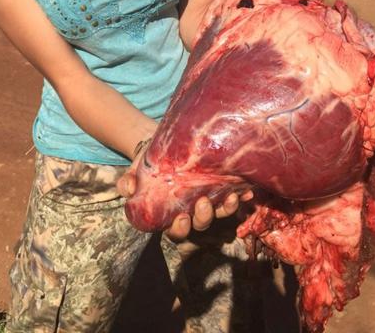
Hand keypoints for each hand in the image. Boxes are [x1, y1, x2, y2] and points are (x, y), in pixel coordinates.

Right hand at [116, 140, 252, 240]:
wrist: (164, 143)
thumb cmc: (148, 162)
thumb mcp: (134, 170)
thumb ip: (128, 181)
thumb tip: (128, 189)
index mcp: (171, 214)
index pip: (177, 232)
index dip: (180, 230)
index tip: (181, 218)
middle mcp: (192, 211)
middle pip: (201, 224)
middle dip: (204, 218)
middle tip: (203, 204)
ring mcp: (208, 200)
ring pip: (220, 213)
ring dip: (226, 208)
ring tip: (230, 198)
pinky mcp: (219, 186)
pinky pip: (232, 195)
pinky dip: (240, 194)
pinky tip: (247, 190)